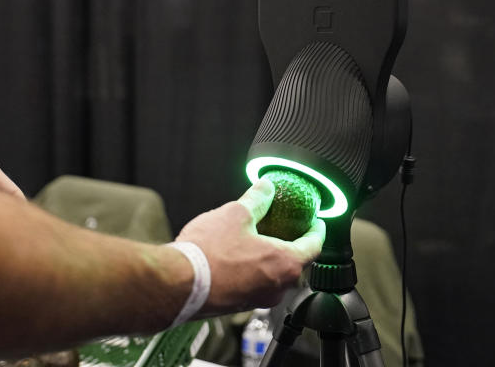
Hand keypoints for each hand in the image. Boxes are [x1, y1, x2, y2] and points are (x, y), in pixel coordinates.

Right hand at [175, 178, 324, 314]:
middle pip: (294, 263)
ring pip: (272, 275)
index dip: (317, 230)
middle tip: (283, 226)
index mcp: (285, 264)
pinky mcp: (238, 305)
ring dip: (268, 257)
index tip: (316, 222)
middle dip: (290, 243)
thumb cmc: (208, 255)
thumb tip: (265, 188)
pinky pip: (254, 284)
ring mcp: (257, 299)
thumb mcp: (236, 214)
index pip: (314, 246)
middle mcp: (276, 287)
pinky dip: (251, 270)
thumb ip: (257, 199)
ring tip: (254, 238)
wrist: (177, 284)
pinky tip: (235, 256)